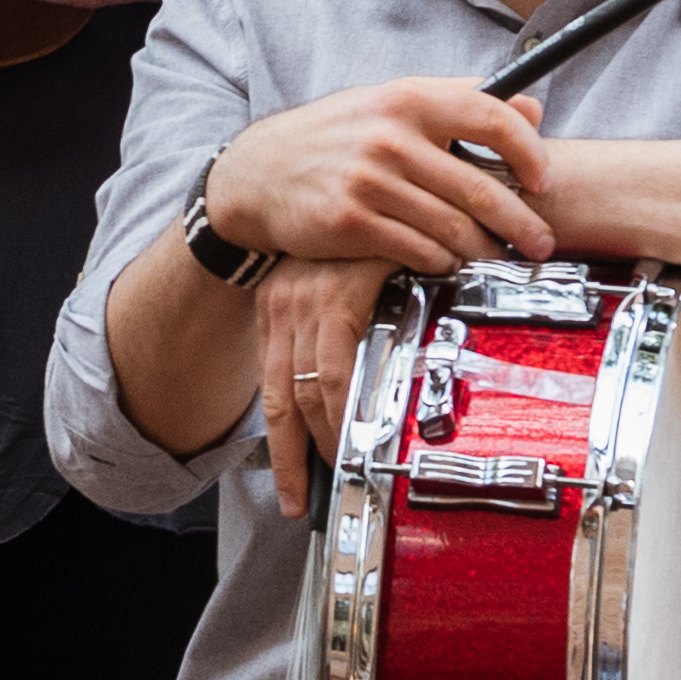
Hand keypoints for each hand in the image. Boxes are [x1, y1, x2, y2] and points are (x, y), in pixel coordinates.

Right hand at [201, 75, 529, 281]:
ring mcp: (369, 181)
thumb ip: (460, 101)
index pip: (490, 116)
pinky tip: (448, 261)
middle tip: (541, 242)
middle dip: (522, 222)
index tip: (544, 179)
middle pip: (479, 187)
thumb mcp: (390, 102)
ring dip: (483, 249)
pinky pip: (420, 251)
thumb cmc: (334, 138)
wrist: (259, 173)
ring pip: (454, 227)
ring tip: (494, 255)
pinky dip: (443, 261)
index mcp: (406, 99)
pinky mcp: (351, 222)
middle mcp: (389, 136)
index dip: (528, 151)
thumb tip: (532, 111)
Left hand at [258, 255, 392, 510]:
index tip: (291, 490)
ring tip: (344, 479)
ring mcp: (307, 296)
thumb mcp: (356, 284)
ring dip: (325, 443)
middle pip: (281, 398)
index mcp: (282, 302)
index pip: (275, 388)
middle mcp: (284, 300)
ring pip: (307, 391)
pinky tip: (362, 438)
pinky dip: (347, 409)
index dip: (281, 446)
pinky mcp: (339, 292)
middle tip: (305, 501)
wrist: (405, 177)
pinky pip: (338, 369)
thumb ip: (352, 332)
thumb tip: (356, 391)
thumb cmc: (391, 236)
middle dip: (292, 458)